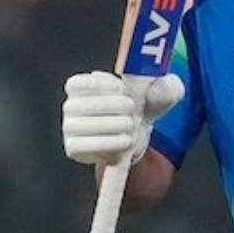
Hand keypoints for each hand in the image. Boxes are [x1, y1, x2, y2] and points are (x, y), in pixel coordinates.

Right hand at [61, 71, 183, 164]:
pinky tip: (125, 141)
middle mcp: (70, 106)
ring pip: (79, 126)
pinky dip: (105, 144)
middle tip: (131, 108)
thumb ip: (164, 88)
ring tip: (130, 125)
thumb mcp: (155, 95)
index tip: (121, 88)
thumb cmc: (140, 107)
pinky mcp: (74, 148)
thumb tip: (160, 87)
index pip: (77, 83)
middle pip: (78, 104)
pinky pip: (82, 147)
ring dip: (109, 125)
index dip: (98, 84)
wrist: (135, 136)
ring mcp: (69, 129)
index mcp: (82, 86)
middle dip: (108, 105)